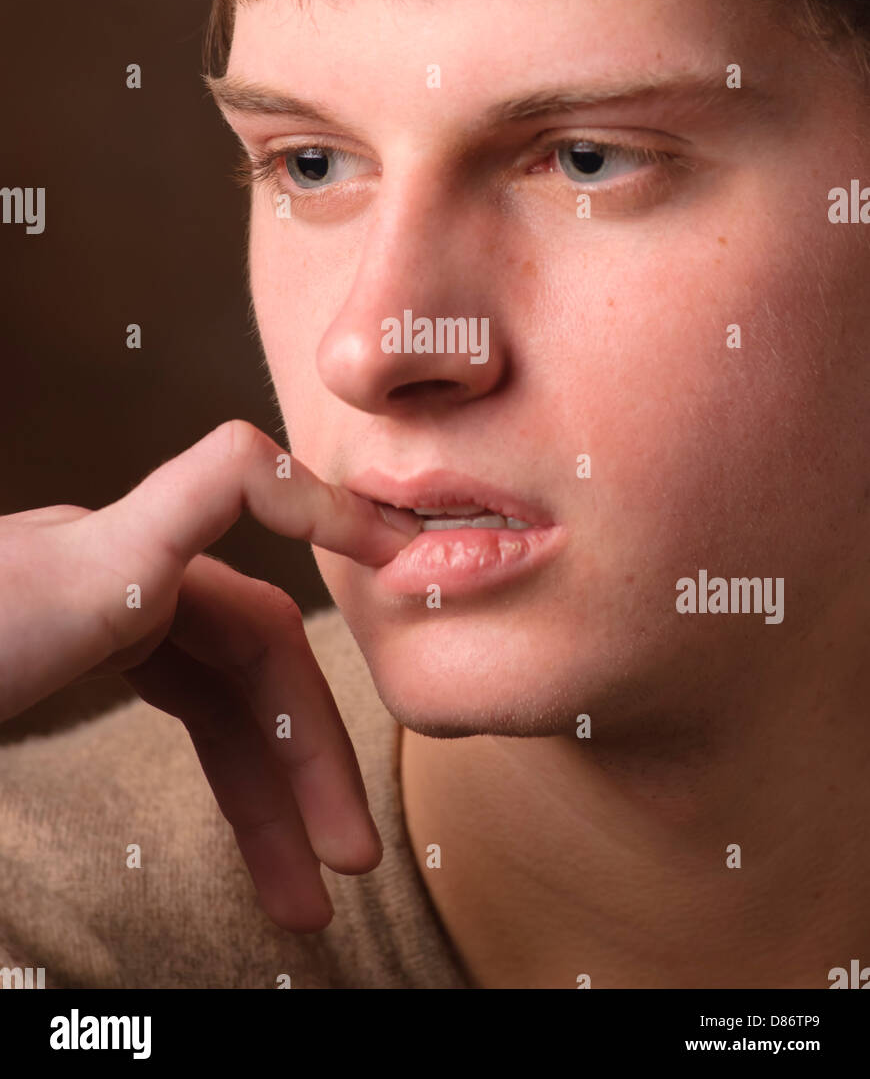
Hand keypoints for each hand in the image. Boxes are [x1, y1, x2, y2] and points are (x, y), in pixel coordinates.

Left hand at [0, 420, 419, 930]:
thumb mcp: (17, 641)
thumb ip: (117, 586)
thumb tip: (173, 648)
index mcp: (81, 566)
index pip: (217, 485)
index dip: (314, 501)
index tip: (399, 550)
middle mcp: (96, 571)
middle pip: (244, 640)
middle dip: (308, 755)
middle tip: (344, 866)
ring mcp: (87, 611)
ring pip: (220, 687)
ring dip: (271, 791)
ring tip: (301, 900)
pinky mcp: (75, 651)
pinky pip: (183, 697)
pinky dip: (225, 765)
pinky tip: (243, 825)